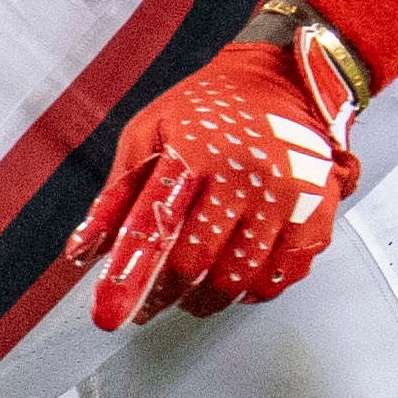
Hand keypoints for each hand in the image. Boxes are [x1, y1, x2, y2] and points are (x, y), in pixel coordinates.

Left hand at [66, 24, 368, 326]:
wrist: (289, 82)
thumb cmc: (213, 108)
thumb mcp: (150, 132)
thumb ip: (117, 193)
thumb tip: (83, 250)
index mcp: (195, 150)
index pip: (154, 223)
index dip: (129, 274)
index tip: (109, 314)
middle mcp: (243, 173)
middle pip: (196, 259)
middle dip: (165, 293)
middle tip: (150, 302)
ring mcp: (284, 196)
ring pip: (238, 276)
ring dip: (207, 299)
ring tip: (191, 297)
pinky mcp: (315, 213)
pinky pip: (279, 276)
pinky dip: (251, 291)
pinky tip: (236, 282)